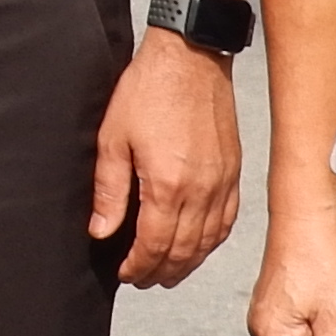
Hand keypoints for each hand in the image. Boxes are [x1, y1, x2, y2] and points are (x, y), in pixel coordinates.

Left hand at [90, 29, 243, 286]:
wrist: (190, 56)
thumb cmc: (149, 90)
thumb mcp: (113, 138)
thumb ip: (109, 190)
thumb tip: (101, 231)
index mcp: (168, 185)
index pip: (154, 245)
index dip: (138, 266)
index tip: (125, 273)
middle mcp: (201, 190)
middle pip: (183, 250)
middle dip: (160, 271)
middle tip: (141, 279)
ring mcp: (222, 182)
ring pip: (208, 241)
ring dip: (187, 263)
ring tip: (167, 271)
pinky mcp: (234, 172)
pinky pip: (227, 220)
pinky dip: (211, 241)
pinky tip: (198, 245)